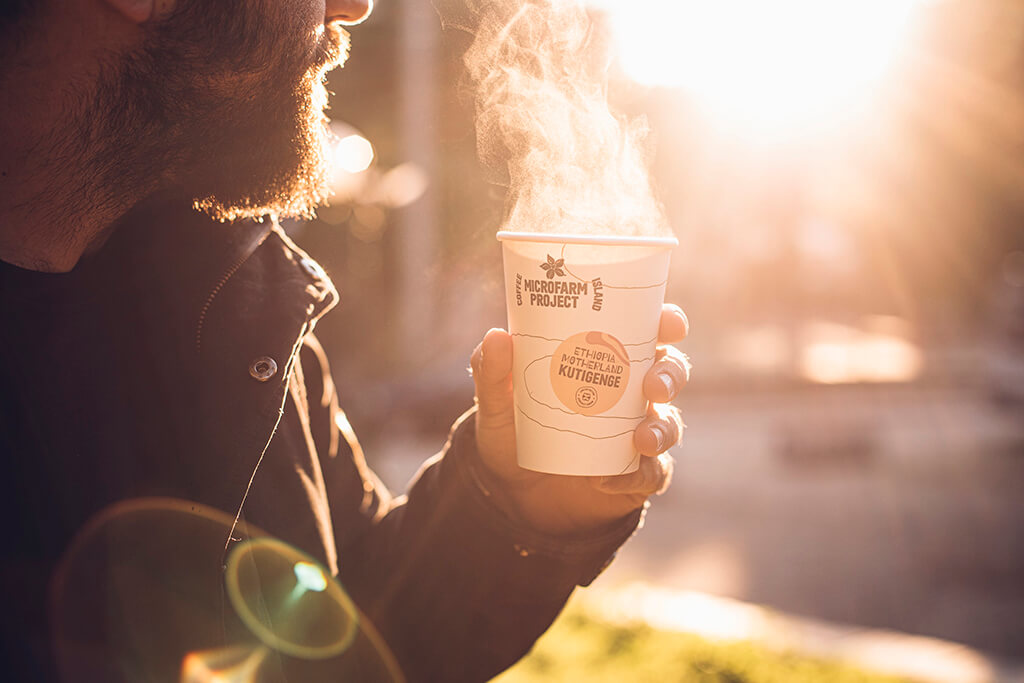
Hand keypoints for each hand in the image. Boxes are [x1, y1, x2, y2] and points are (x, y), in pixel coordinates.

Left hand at [469, 304, 688, 535]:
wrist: (511, 492)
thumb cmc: (513, 431)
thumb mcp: (496, 402)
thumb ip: (493, 372)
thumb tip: (496, 336)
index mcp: (606, 360)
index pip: (648, 331)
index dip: (667, 323)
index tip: (668, 324)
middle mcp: (630, 394)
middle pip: (670, 373)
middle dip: (670, 375)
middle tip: (653, 385)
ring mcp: (636, 434)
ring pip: (670, 424)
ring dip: (662, 429)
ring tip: (640, 439)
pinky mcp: (635, 476)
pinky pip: (650, 474)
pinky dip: (635, 476)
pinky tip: (605, 480)